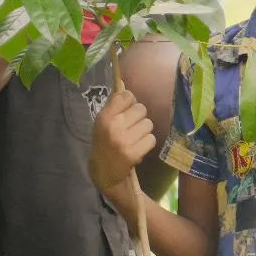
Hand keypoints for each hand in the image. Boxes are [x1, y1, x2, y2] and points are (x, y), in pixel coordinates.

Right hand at [89, 81, 160, 199]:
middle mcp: (113, 127)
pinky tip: (137, 148)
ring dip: (143, 131)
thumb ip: (114, 105)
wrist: (104, 173)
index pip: (126, 96)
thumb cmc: (104, 143)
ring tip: (133, 139)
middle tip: (130, 128)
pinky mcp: (134, 153)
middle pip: (141, 108)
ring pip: (148, 124)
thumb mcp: (103, 123)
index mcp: (104, 117)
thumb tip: (123, 82)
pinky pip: (152, 139)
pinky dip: (147, 143)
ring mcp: (124, 141)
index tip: (126, 110)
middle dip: (138, 117)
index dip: (130, 102)